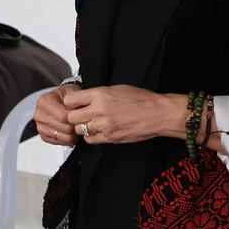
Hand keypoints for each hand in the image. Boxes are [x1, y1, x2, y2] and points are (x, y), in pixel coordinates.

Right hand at [34, 84, 77, 144]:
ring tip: (74, 125)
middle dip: (75, 126)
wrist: (61, 100)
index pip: (64, 117)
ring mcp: (40, 126)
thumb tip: (78, 112)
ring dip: (72, 133)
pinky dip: (67, 138)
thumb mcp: (73, 91)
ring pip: (64, 137)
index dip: (75, 117)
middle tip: (78, 121)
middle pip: (65, 128)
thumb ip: (76, 100)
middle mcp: (39, 114)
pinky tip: (69, 131)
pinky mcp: (43, 136)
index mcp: (44, 101)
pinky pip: (60, 142)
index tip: (79, 114)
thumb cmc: (67, 96)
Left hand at [62, 85, 187, 145]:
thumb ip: (98, 94)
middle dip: (75, 117)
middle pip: (71, 117)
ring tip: (93, 123)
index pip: (70, 100)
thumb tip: (83, 98)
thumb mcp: (117, 89)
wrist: (158, 114)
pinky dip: (91, 136)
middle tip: (82, 115)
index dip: (71, 103)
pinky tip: (99, 131)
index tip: (75, 104)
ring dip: (83, 127)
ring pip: (79, 130)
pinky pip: (90, 140)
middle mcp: (99, 110)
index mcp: (100, 94)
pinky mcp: (109, 138)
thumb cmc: (141, 99)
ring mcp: (104, 125)